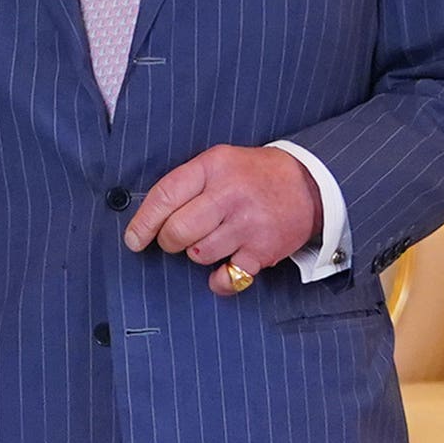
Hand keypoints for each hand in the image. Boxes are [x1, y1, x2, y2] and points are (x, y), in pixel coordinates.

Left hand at [124, 143, 320, 294]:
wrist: (310, 183)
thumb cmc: (254, 175)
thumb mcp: (220, 162)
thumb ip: (187, 183)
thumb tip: (147, 218)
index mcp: (213, 167)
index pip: (164, 196)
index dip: (143, 223)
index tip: (134, 240)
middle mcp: (229, 194)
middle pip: (177, 232)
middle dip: (170, 241)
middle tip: (178, 238)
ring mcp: (248, 223)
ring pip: (199, 254)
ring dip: (198, 254)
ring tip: (212, 240)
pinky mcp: (263, 249)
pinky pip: (228, 278)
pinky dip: (220, 280)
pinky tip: (223, 270)